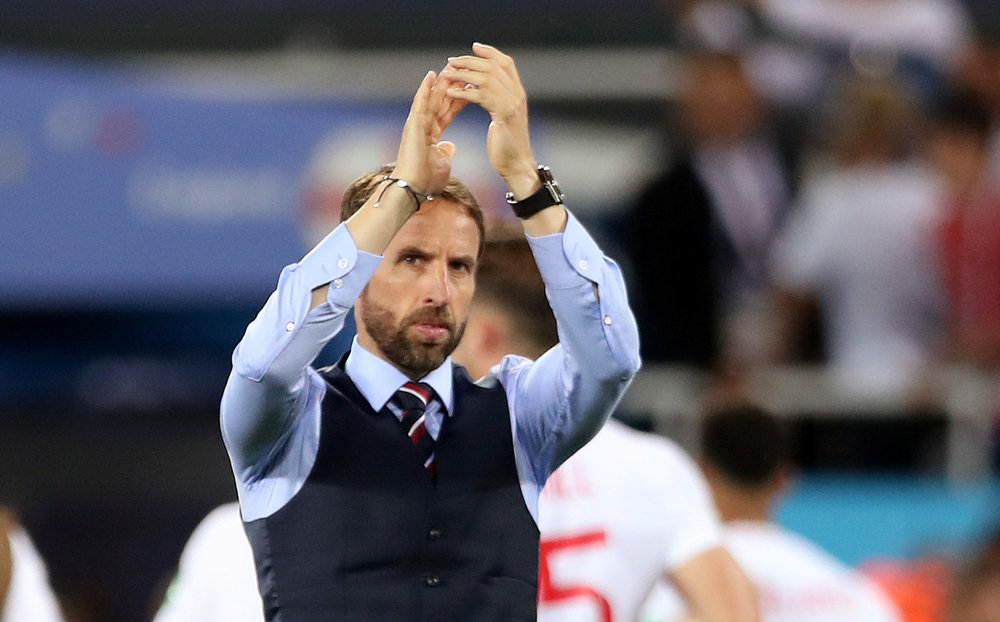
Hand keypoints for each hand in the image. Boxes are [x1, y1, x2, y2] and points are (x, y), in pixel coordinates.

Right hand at [391, 69, 466, 196]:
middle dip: (453, 84)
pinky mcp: (412, 124)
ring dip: (442, 81)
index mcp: (432, 133)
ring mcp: (417, 123)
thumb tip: (450, 146)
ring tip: (452, 64)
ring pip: (432, 97)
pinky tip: (432, 74)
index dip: (461, 97)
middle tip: (464, 67)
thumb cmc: (425, 180)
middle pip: (441, 99)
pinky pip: (420, 103)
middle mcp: (423, 124)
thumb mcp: (442, 163)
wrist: (412, 189)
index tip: (472, 85)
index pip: (449, 110)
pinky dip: (426, 88)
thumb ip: (446, 152)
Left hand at [443, 43, 539, 198]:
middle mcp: (517, 94)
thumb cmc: (507, 148)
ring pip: (487, 78)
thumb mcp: (504, 120)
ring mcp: (513, 103)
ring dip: (464, 74)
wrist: (517, 167)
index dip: (490, 53)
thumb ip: (498, 103)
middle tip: (451, 61)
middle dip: (471, 61)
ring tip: (447, 74)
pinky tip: (451, 92)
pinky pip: (481, 95)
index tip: (474, 47)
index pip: (506, 63)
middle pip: (494, 66)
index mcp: (518, 93)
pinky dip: (464, 91)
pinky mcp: (505, 114)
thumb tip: (486, 94)